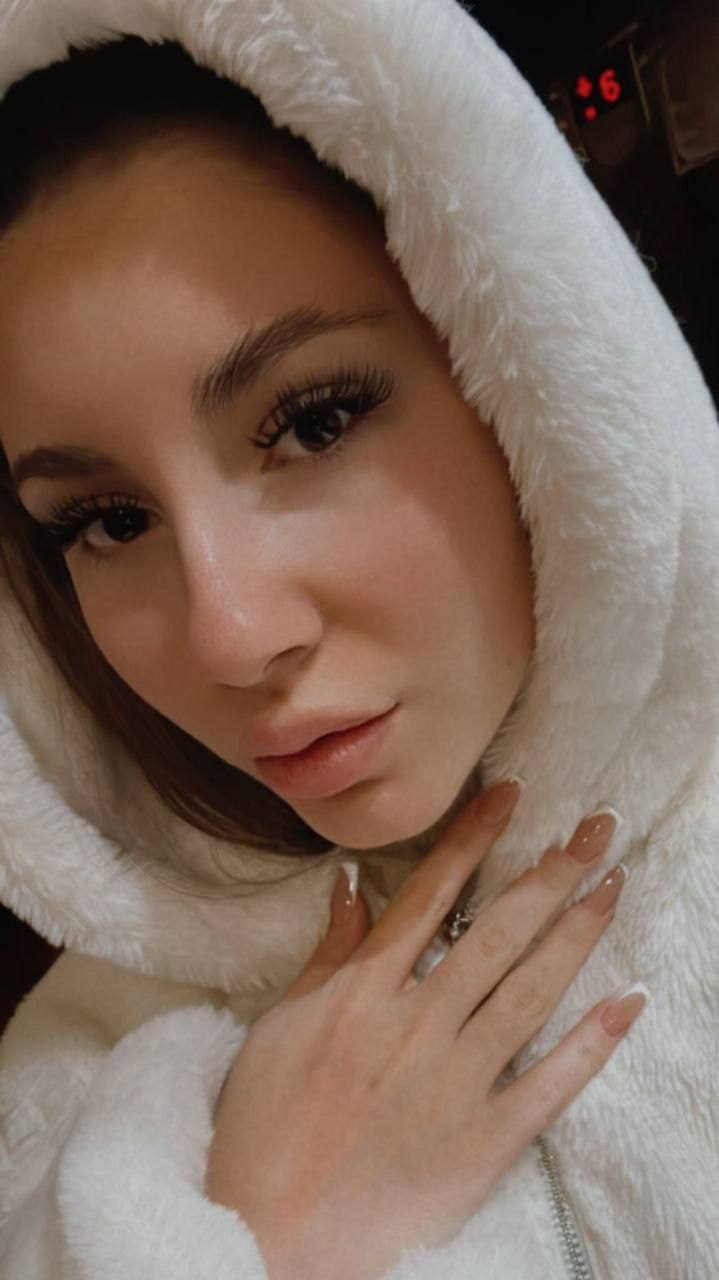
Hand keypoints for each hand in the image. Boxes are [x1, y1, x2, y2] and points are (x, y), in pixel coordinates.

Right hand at [205, 780, 642, 1279]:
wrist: (270, 1237)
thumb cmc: (262, 1129)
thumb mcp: (279, 1028)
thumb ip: (327, 956)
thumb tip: (352, 885)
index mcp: (364, 991)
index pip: (431, 894)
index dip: (475, 838)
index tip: (511, 795)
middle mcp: (419, 1022)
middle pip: (498, 931)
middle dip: (551, 873)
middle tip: (596, 829)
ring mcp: (456, 1080)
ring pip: (532, 989)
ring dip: (578, 932)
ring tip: (613, 884)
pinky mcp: (485, 1140)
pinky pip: (551, 1083)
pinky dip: (594, 1042)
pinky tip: (627, 1000)